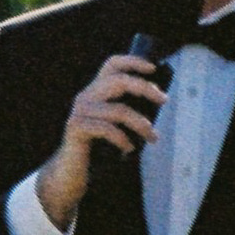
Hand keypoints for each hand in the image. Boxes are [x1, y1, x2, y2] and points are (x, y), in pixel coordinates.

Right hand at [33, 50, 171, 226]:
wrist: (70, 172)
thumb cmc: (98, 149)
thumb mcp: (115, 125)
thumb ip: (128, 111)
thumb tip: (158, 103)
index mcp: (96, 92)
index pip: (111, 65)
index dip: (132, 62)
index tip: (154, 68)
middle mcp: (85, 97)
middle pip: (118, 81)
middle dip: (145, 88)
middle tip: (164, 100)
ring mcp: (79, 112)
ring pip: (118, 109)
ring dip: (141, 124)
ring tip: (153, 137)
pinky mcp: (76, 128)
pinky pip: (107, 129)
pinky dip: (123, 139)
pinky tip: (129, 148)